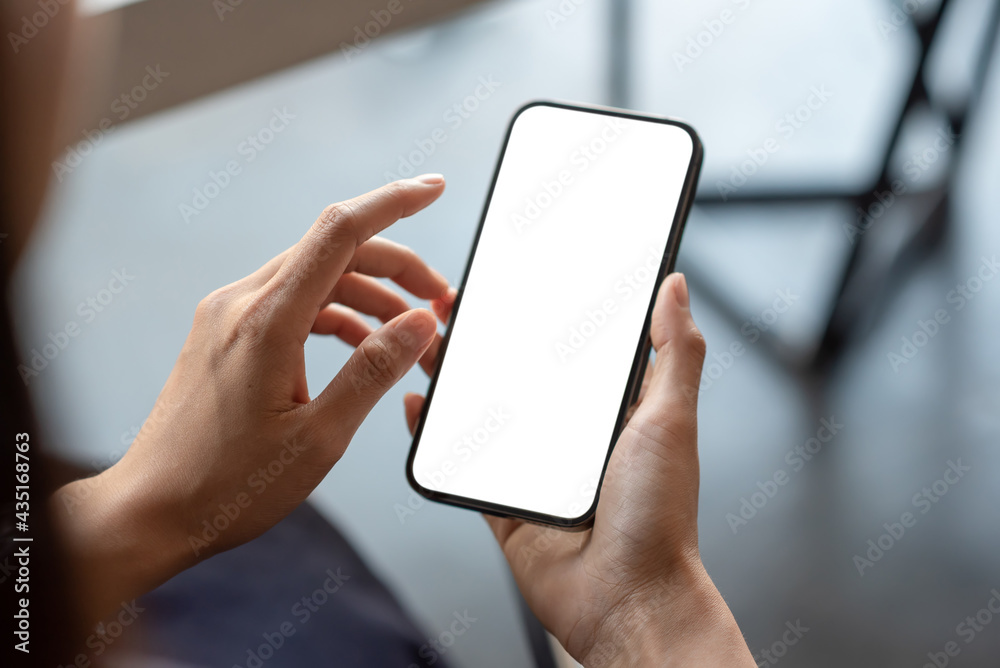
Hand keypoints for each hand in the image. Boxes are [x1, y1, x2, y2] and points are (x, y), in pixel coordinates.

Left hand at [54, 176, 454, 618]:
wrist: (152, 511)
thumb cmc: (229, 485)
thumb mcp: (319, 437)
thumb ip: (374, 370)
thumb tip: (420, 322)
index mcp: (266, 322)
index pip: (340, 233)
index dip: (393, 202)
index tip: (434, 188)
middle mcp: (241, 304)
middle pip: (334, 252)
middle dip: (396, 266)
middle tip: (440, 301)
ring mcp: (228, 315)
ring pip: (315, 276)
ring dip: (368, 294)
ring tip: (410, 331)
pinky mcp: (224, 333)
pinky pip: (291, 302)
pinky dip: (334, 313)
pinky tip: (361, 344)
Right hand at [404, 274, 754, 666]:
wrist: (627, 601)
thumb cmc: (659, 518)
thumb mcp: (671, 419)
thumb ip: (675, 353)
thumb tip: (676, 288)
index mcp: (616, 417)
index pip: (579, 356)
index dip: (551, 321)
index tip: (524, 288)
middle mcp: (575, 443)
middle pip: (525, 384)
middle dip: (493, 347)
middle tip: (462, 309)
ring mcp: (538, 475)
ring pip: (489, 419)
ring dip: (459, 383)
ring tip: (433, 344)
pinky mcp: (507, 507)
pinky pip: (464, 467)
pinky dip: (437, 437)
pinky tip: (420, 406)